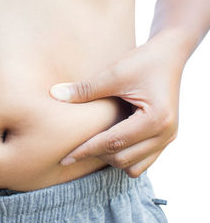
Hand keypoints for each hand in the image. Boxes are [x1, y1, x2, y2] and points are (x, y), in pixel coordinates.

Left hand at [49, 32, 183, 177]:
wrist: (169, 55)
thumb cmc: (143, 61)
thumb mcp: (113, 73)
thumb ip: (84, 89)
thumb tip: (54, 95)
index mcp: (156, 119)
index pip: (113, 143)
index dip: (86, 151)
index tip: (65, 158)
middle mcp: (166, 133)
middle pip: (122, 160)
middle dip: (96, 156)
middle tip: (74, 148)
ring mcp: (167, 138)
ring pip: (133, 167)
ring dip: (111, 159)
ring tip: (93, 144)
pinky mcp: (164, 139)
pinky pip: (142, 162)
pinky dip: (124, 157)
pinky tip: (109, 144)